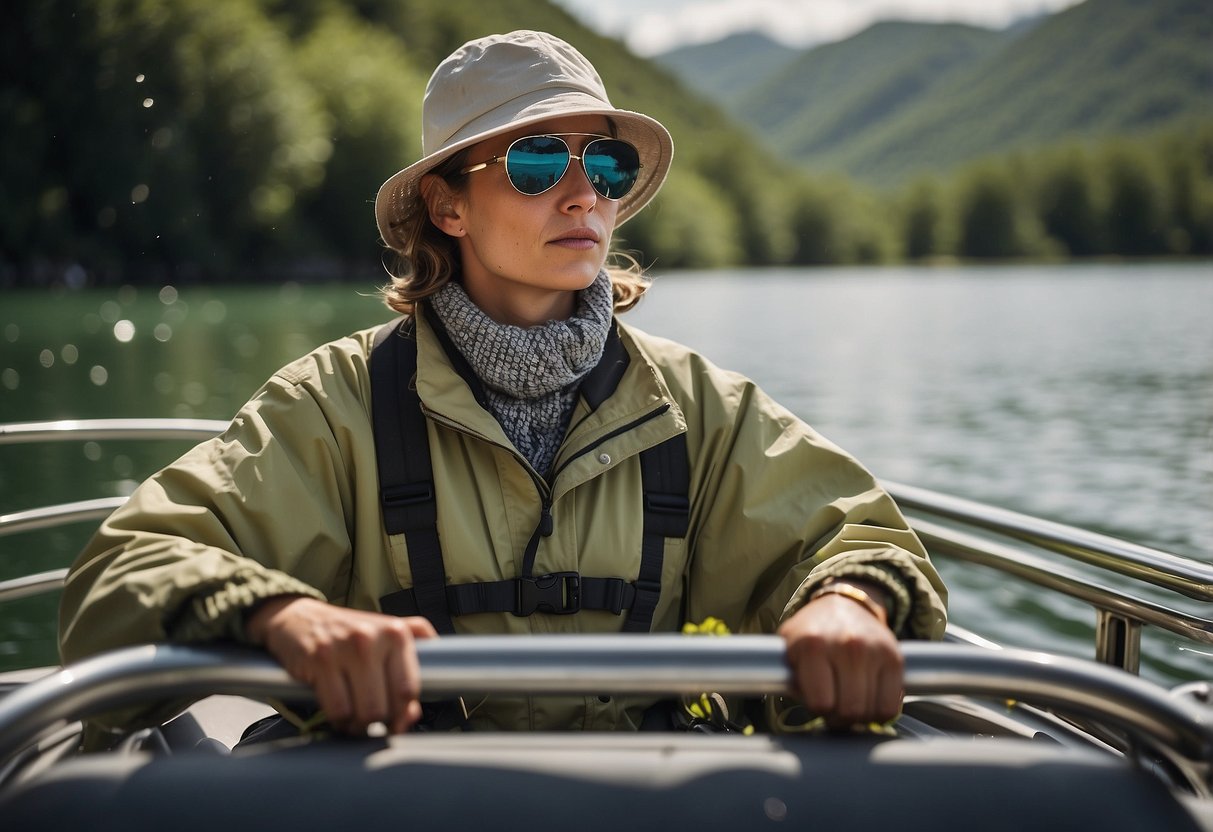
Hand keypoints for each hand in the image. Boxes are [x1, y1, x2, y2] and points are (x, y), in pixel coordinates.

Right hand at [247, 596, 437, 734]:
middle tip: (371, 720)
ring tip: (354, 717)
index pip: (408, 688)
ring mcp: (344, 648)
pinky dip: (339, 720)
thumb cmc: (348, 634)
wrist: (300, 618)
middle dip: (379, 723)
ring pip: (362, 713)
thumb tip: (413, 714)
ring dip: (358, 725)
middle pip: (385, 706)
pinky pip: (337, 710)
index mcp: (396, 633)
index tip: (397, 721)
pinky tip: (338, 712)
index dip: (404, 714)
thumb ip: (407, 670)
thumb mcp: (385, 637)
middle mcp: (372, 638)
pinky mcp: (319, 660)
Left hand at [777, 582, 903, 726]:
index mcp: (812, 645)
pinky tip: (869, 699)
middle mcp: (846, 646)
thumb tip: (804, 710)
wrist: (845, 605)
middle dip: (840, 717)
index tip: (818, 701)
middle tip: (836, 706)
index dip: (818, 709)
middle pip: (849, 711)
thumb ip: (790, 679)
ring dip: (860, 715)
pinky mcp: (894, 658)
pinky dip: (881, 710)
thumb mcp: (790, 649)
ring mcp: (873, 651)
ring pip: (872, 711)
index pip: (821, 703)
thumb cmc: (813, 634)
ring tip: (850, 700)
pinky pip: (892, 705)